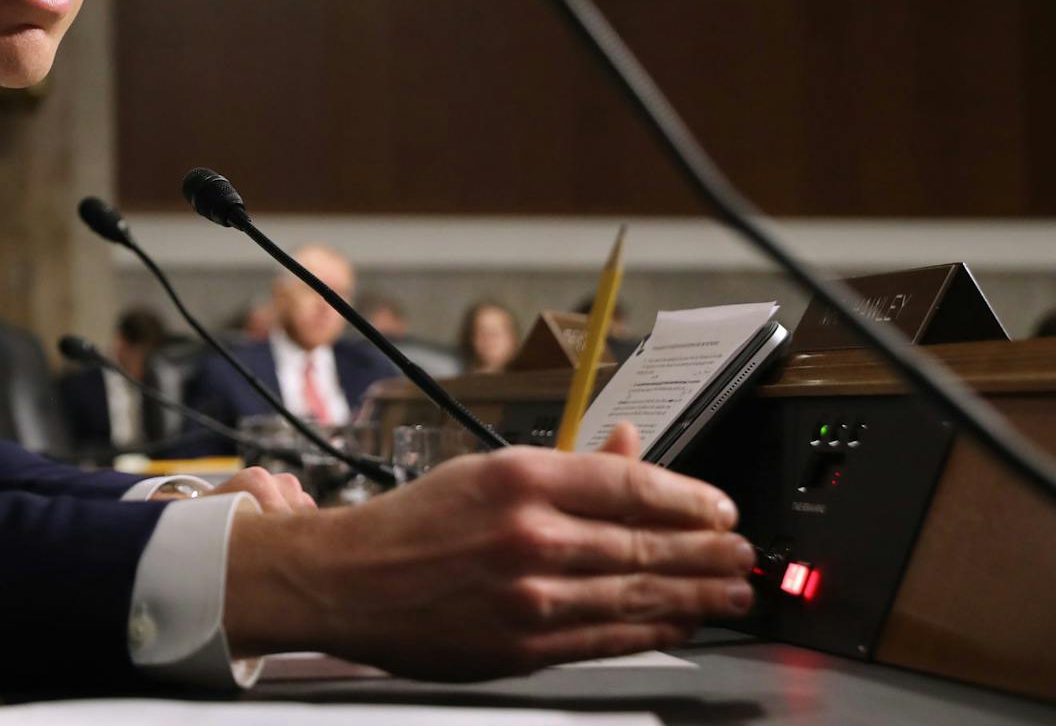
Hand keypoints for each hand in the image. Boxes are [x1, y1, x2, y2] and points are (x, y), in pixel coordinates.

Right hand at [223, 422, 754, 678]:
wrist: (347, 581)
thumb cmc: (412, 524)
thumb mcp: (486, 472)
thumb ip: (568, 465)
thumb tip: (630, 445)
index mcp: (520, 479)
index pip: (631, 485)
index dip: (691, 500)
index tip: (721, 509)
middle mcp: (529, 535)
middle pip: (646, 545)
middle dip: (708, 553)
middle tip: (743, 556)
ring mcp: (529, 596)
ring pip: (636, 596)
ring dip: (696, 595)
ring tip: (731, 591)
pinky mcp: (524, 645)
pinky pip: (607, 638)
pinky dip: (652, 631)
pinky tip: (678, 622)